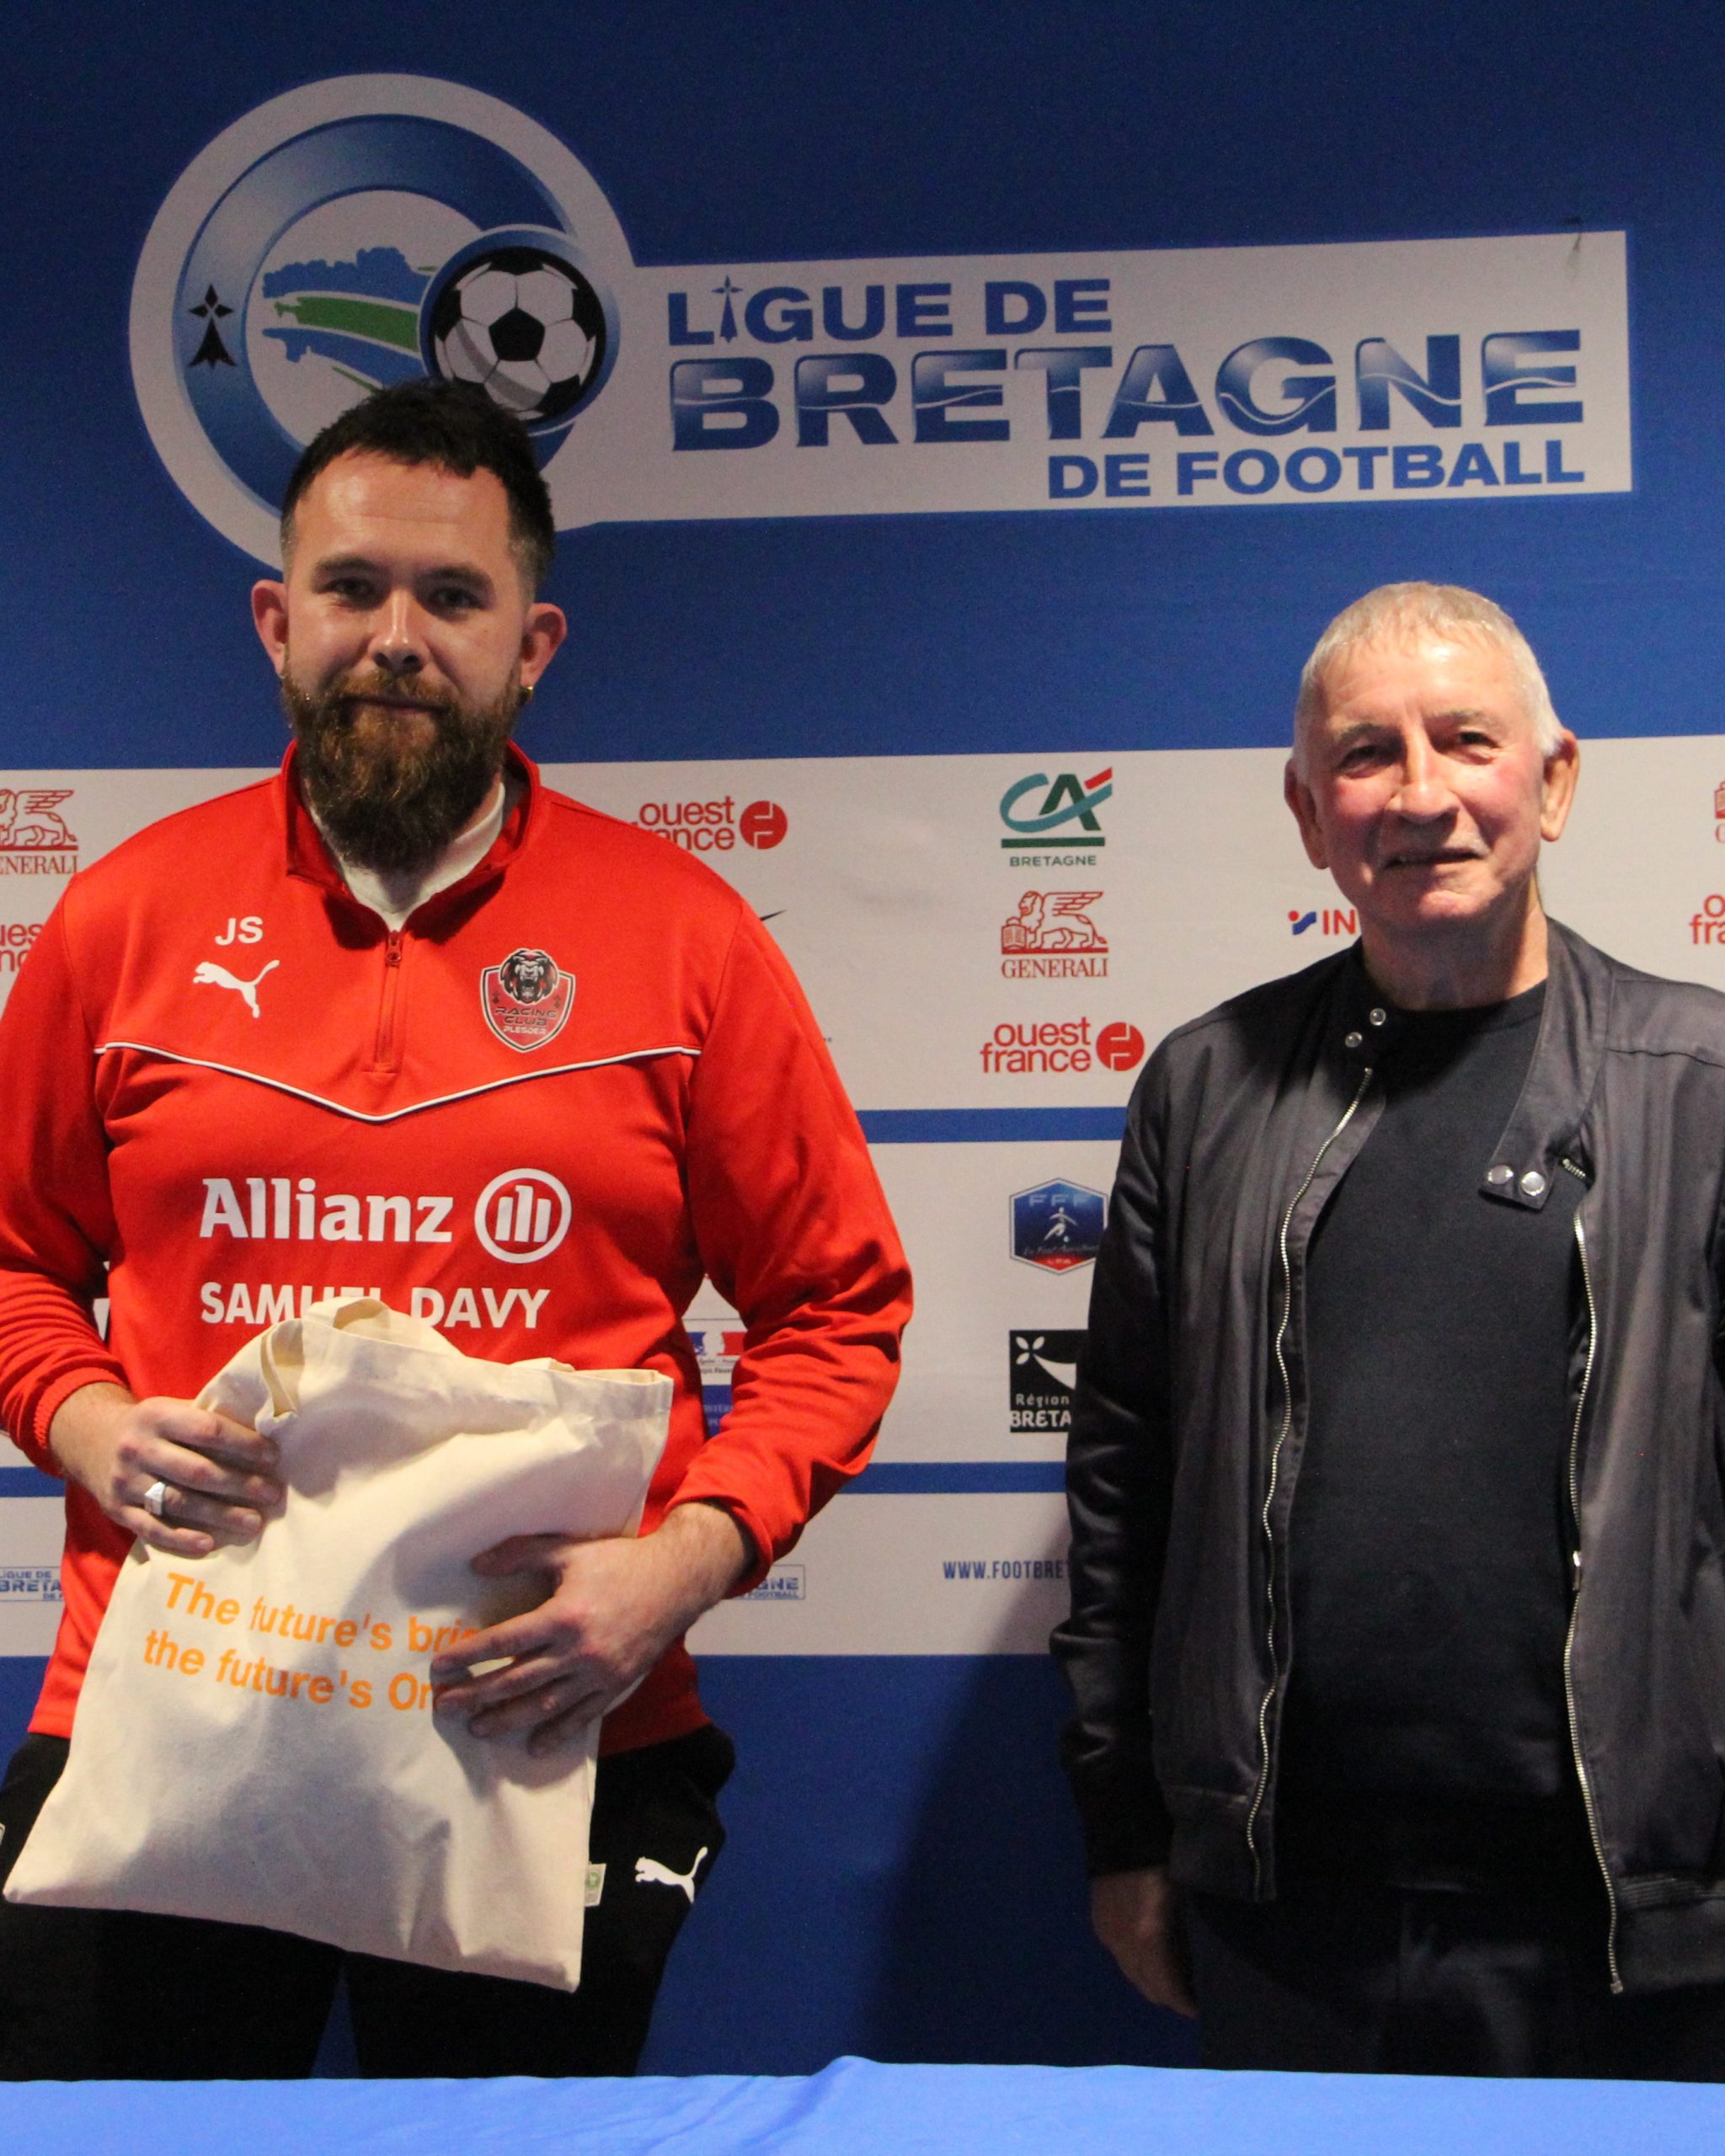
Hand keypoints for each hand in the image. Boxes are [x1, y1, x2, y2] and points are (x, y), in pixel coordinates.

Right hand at [48, 1381, 282, 1558]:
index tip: (273, 1457)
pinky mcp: (116, 1510)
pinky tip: (208, 1543)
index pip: (208, 1430)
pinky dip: (181, 1538)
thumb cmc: (151, 1426)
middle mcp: (138, 1448)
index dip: (243, 1444)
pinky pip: (151, 1528)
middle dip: (240, 1484)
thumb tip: (265, 1430)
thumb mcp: (171, 1409)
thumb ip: (206, 1418)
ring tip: (254, 1522)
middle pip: (196, 1471)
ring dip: (220, 1515)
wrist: (89, 1440)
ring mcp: (125, 1482)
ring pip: (178, 1502)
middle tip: (273, 1495)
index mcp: (157, 1416)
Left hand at [430, 1502, 749, 1754]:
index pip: (505, 1641)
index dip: (469, 1655)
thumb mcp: (570, 1550)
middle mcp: (578, 1651)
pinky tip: (534, 1746)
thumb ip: (521, 1554)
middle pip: (516, 1680)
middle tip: (445, 1706)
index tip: (440, 1667)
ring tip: (478, 1728)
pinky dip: (557, 1733)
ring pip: (544, 1705)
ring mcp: (598, 1673)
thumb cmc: (620, 1563)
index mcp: (564, 1615)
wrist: (677, 1582)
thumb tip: (476, 1565)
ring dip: (507, 1719)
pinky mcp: (615, 1686)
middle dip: (477, 1696)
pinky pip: (582, 1716)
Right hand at [1091, 1866, 1196, 2016]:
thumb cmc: (1167, 1861)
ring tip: (1177, 1970)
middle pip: (1149, 1990)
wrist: (1122, 1828)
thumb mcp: (1189, 1899)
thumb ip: (1195, 1936)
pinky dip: (1139, 1961)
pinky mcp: (1100, 1924)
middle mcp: (1124, 1947)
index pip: (1169, 1992)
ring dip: (1154, 1979)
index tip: (1208, 2004)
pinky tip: (1154, 1948)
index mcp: (1149, 1941)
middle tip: (1196, 1989)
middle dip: (1172, 1995)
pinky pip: (1121, 1956)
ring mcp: (1108, 1936)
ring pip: (1133, 1974)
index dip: (1188, 2004)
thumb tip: (1209, 1962)